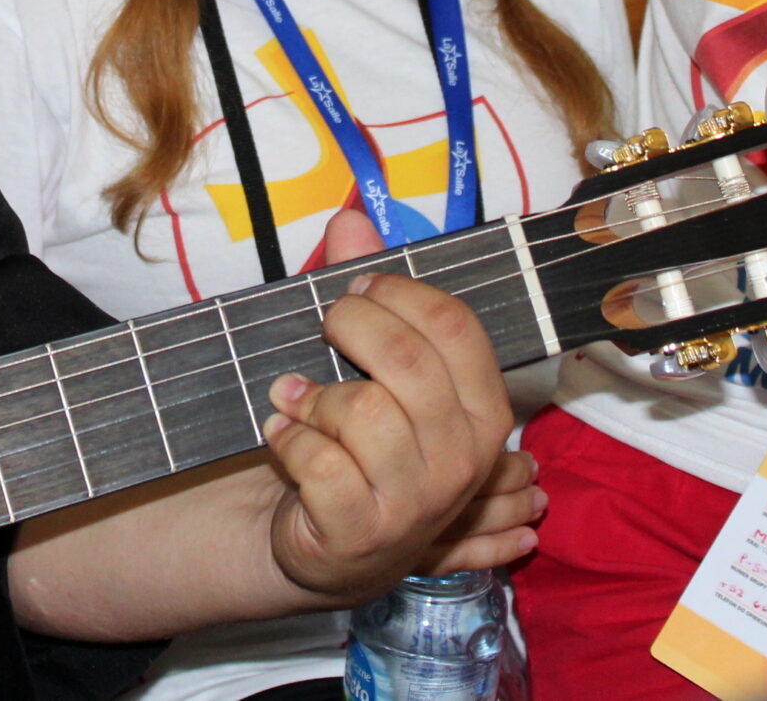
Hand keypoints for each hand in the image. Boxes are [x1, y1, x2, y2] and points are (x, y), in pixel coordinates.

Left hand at [258, 212, 530, 602]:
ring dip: (312, 395)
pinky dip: (287, 437)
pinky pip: (319, 459)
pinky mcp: (363, 530)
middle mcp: (464, 458)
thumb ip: (370, 293)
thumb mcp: (378, 372)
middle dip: (350, 324)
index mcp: (484, 412)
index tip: (358, 287)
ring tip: (297, 398)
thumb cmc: (362, 447)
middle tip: (325, 328)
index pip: (456, 327)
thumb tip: (350, 219)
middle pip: (406, 359)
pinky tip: (282, 434)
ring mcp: (417, 501)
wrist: (330, 547)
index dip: (398, 291)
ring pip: (360, 409)